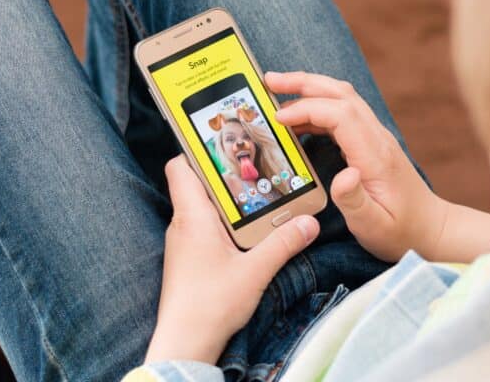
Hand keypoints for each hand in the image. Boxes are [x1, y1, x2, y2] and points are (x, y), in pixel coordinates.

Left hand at [145, 155, 319, 363]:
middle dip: (225, 177)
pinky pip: (201, 229)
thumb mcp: (256, 270)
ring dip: (226, 203)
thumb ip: (283, 243)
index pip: (180, 167)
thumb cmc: (211, 303)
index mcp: (193, 216)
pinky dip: (221, 225)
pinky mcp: (186, 260)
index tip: (225, 146)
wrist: (185, 342)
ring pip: (200, 208)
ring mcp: (182, 243)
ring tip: (257, 201)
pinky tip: (244, 235)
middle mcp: (182, 224)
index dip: (198, 152)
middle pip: (196, 184)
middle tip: (256, 172)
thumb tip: (309, 222)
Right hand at [266, 71, 449, 260]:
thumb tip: (343, 174)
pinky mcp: (371, 142)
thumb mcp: (374, 226)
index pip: (340, 114)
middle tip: (269, 80)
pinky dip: (317, 107)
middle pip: (341, 94)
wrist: (431, 229)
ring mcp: (376, 137)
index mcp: (375, 155)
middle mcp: (377, 138)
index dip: (307, 109)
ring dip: (310, 88)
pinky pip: (343, 113)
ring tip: (276, 90)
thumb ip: (354, 200)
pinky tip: (296, 120)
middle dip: (304, 82)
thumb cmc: (401, 231)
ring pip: (342, 98)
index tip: (278, 119)